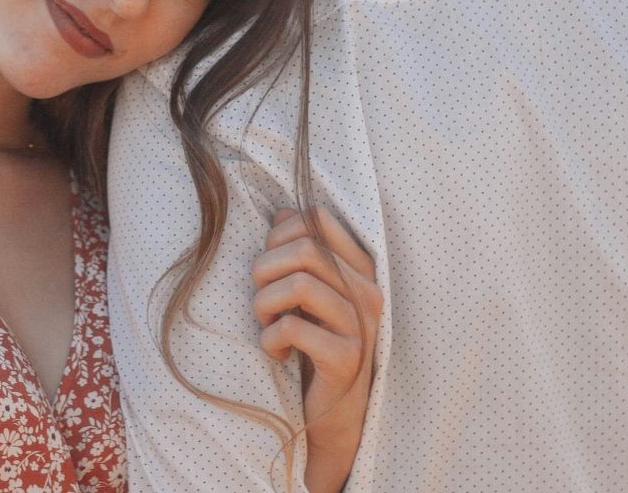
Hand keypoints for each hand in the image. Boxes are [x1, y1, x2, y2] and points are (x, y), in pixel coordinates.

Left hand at [252, 206, 380, 492]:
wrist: (331, 414)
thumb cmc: (314, 345)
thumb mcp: (307, 294)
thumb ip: (300, 253)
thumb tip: (283, 213)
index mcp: (360, 268)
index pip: (318, 218)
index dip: (279, 233)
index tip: (270, 267)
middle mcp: (368, 291)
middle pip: (303, 248)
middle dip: (264, 270)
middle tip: (260, 300)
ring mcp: (362, 325)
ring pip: (299, 284)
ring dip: (264, 303)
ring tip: (266, 325)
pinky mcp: (347, 359)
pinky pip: (293, 329)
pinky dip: (270, 339)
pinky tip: (277, 353)